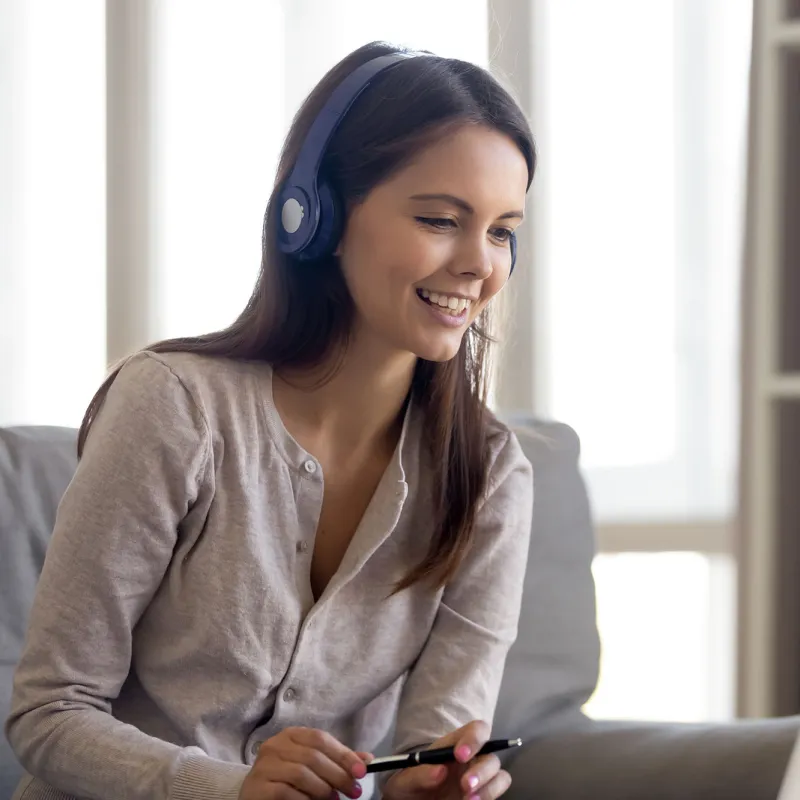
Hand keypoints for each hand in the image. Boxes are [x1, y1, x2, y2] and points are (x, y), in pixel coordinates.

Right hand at [239, 726, 371, 799]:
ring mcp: (264, 765)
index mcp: (291, 735)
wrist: (257, 796)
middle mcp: (275, 745)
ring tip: (333, 799)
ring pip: (301, 773)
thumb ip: (337, 761)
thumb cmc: (287, 779)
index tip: (362, 771)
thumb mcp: (313, 766)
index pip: (321, 739)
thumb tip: (367, 759)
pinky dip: (304, 799)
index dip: (343, 754)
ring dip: (323, 789)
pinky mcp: (257, 787)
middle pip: (313, 756)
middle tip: (354, 791)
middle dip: (338, 775)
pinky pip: (286, 792)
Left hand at [382, 720, 510, 799]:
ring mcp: (479, 777)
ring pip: (499, 774)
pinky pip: (497, 791)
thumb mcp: (406, 780)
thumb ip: (419, 774)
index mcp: (454, 745)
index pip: (476, 730)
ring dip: (488, 787)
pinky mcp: (482, 794)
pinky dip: (489, 796)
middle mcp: (472, 758)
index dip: (473, 739)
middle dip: (481, 770)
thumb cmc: (409, 787)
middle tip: (465, 785)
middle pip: (491, 754)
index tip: (460, 756)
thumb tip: (439, 770)